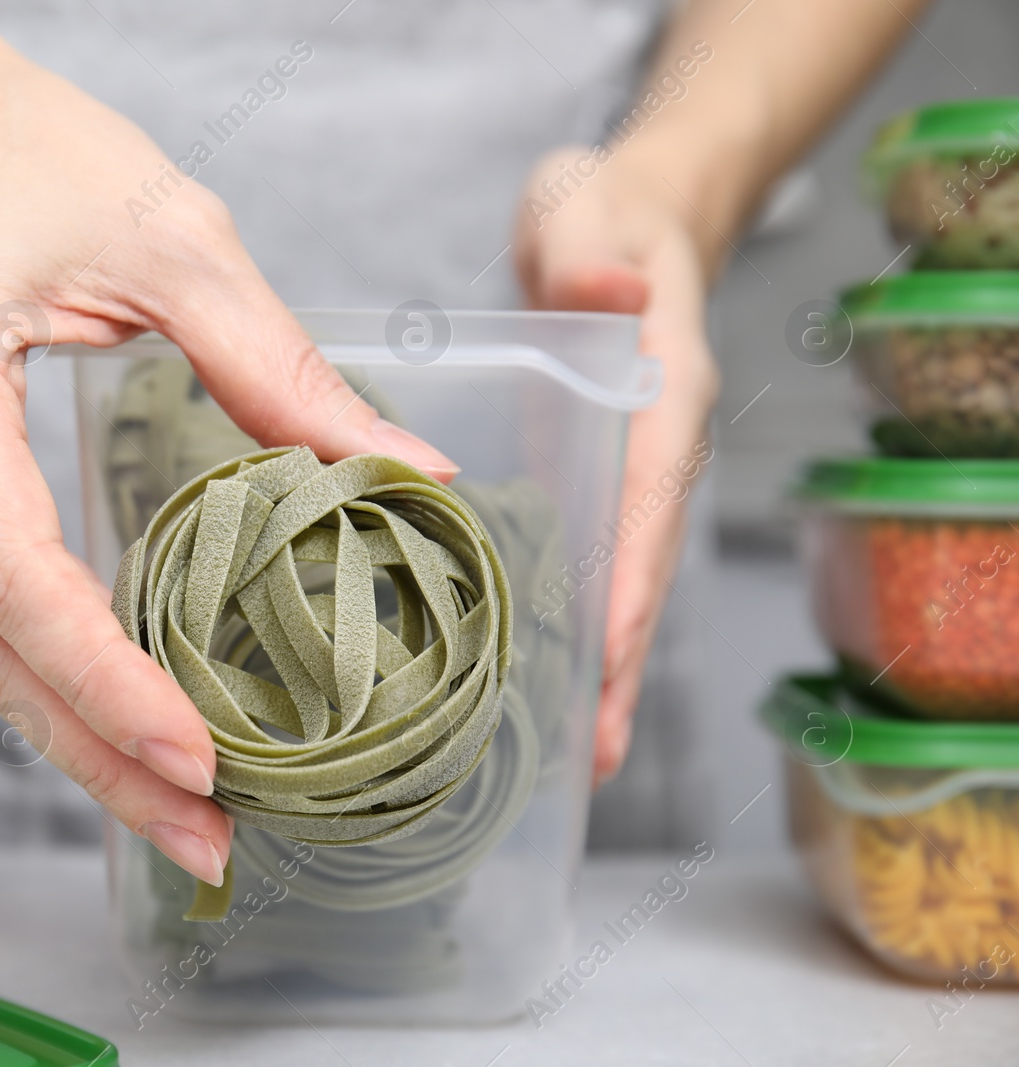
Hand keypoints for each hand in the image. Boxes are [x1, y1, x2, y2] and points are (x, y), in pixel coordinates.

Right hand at [0, 10, 453, 883]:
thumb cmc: (25, 152)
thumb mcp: (172, 236)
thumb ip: (279, 362)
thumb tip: (405, 469)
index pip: (6, 566)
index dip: (101, 675)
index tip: (198, 754)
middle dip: (96, 756)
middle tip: (209, 838)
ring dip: (73, 740)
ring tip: (181, 816)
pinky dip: (48, 681)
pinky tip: (120, 727)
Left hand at [514, 147, 720, 784]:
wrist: (616, 218)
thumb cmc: (604, 216)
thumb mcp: (594, 214)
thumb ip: (597, 249)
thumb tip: (609, 286)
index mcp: (659, 402)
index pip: (650, 505)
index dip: (630, 585)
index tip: (608, 662)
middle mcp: (650, 452)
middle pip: (639, 571)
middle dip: (616, 665)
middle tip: (587, 761)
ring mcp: (621, 473)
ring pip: (613, 581)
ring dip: (593, 666)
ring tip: (564, 759)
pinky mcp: (585, 478)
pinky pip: (579, 562)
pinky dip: (561, 623)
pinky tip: (522, 678)